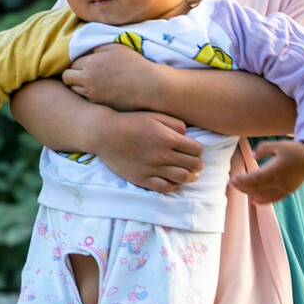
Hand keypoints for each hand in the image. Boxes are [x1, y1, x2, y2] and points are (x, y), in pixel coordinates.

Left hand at [62, 43, 160, 111]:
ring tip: (92, 83)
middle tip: (83, 74)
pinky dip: (89, 95)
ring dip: (79, 86)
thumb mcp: (117, 48)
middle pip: (67, 78)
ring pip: (74, 90)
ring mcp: (92, 94)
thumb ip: (98, 48)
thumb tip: (87, 52)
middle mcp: (87, 80)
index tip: (87, 63)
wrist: (149, 85)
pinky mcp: (99, 105)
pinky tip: (100, 91)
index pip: (72, 63)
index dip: (78, 63)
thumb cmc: (135, 63)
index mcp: (90, 63)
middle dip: (72, 75)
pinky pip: (86, 100)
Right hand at [87, 109, 203, 193]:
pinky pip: (164, 188)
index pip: (196, 150)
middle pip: (192, 165)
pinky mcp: (142, 179)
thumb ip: (175, 123)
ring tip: (190, 175)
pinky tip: (175, 182)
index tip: (195, 151)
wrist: (105, 133)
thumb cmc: (131, 122)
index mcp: (168, 138)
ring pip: (182, 178)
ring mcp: (152, 169)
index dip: (198, 151)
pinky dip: (174, 186)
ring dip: (190, 177)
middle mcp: (163, 155)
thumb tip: (187, 134)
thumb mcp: (155, 115)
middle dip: (197, 164)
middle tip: (196, 164)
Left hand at [230, 140, 303, 204]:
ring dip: (249, 193)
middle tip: (231, 184)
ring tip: (240, 189)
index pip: (254, 179)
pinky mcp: (287, 192)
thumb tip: (252, 156)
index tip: (232, 179)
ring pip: (263, 195)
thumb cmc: (293, 150)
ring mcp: (283, 189)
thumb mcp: (278, 145)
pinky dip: (263, 201)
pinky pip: (273, 199)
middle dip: (242, 187)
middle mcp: (278, 182)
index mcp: (275, 170)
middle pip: (256, 188)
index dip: (242, 180)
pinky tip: (254, 201)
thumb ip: (263, 149)